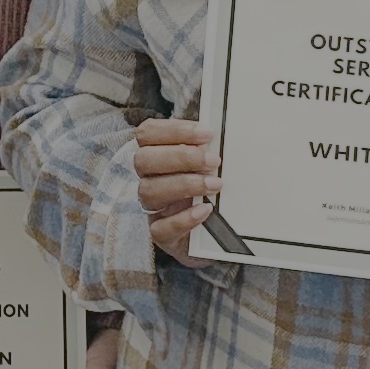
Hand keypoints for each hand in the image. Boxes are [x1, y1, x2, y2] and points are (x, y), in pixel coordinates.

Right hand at [132, 117, 218, 257]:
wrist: (217, 238)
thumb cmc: (212, 195)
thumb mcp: (211, 169)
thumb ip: (210, 152)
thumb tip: (225, 137)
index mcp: (157, 158)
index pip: (147, 134)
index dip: (173, 130)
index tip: (206, 134)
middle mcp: (150, 180)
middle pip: (143, 160)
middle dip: (180, 157)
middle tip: (213, 160)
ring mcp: (153, 209)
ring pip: (148, 191)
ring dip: (184, 184)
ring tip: (215, 185)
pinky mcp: (162, 235)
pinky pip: (161, 228)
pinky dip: (184, 218)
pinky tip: (205, 210)